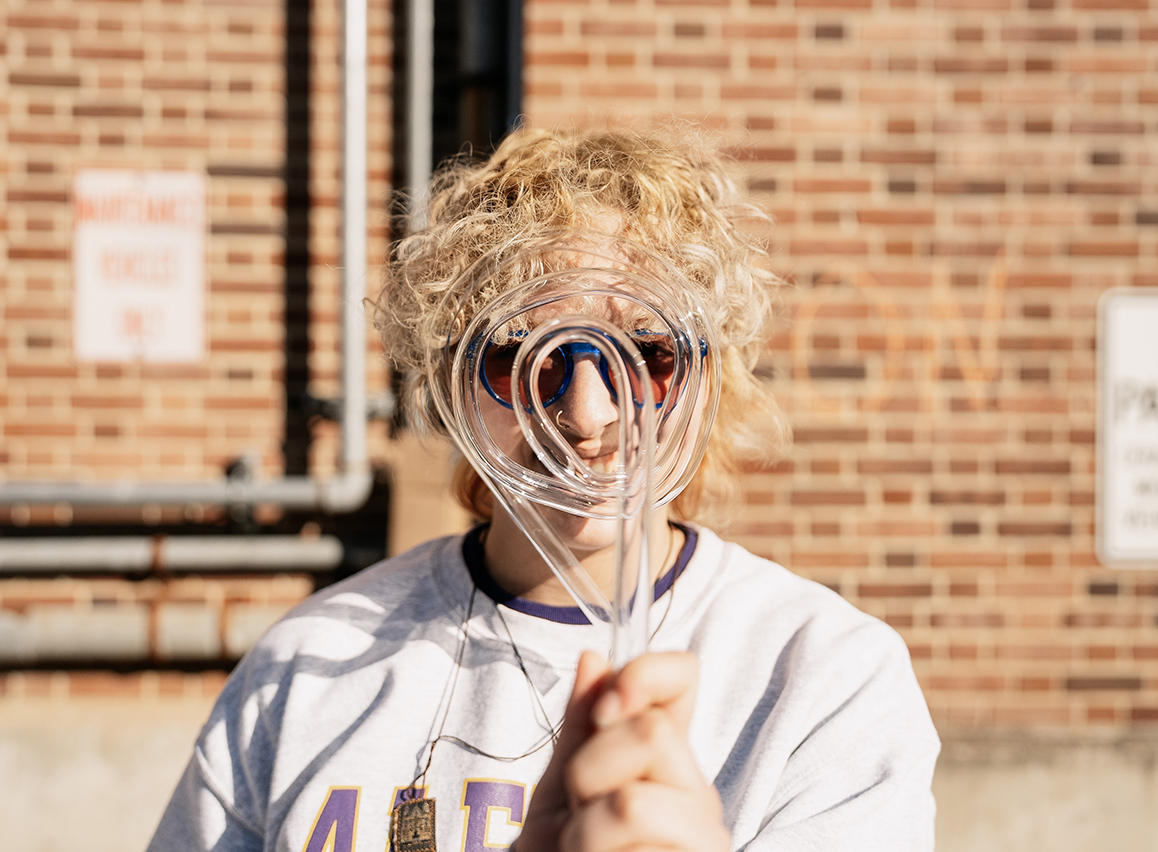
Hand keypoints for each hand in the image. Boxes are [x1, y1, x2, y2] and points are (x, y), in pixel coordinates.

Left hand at [515, 651, 729, 851]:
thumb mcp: (559, 789)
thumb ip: (579, 728)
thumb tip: (593, 659)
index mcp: (665, 759)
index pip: (683, 679)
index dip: (645, 673)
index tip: (604, 707)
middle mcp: (695, 794)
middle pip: (650, 733)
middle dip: (587, 771)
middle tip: (577, 813)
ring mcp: (703, 840)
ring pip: (632, 802)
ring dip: (582, 832)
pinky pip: (631, 851)